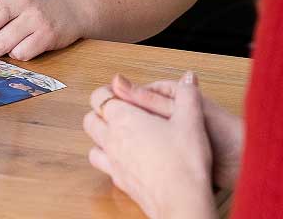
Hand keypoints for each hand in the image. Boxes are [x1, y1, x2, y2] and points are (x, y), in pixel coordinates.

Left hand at [0, 0, 85, 65]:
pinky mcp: (46, 34)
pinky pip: (20, 53)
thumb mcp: (7, 0)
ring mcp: (34, 17)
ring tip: (5, 45)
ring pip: (1, 43)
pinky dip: (17, 54)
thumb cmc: (31, 7)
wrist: (71, 7)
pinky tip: (26, 45)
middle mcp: (18, 0)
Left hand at [82, 71, 217, 218]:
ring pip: (92, 145)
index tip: (120, 90)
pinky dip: (109, 159)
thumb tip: (187, 81)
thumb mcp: (192, 119)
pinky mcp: (120, 183)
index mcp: (124, 119)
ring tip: (119, 133)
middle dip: (100, 111)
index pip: (100, 96)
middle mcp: (113, 141)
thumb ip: (187, 95)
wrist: (182, 201)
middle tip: (119, 109)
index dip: (108, 89)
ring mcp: (113, 164)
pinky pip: (104, 166)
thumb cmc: (184, 162)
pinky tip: (126, 159)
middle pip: (90, 120)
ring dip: (101, 137)